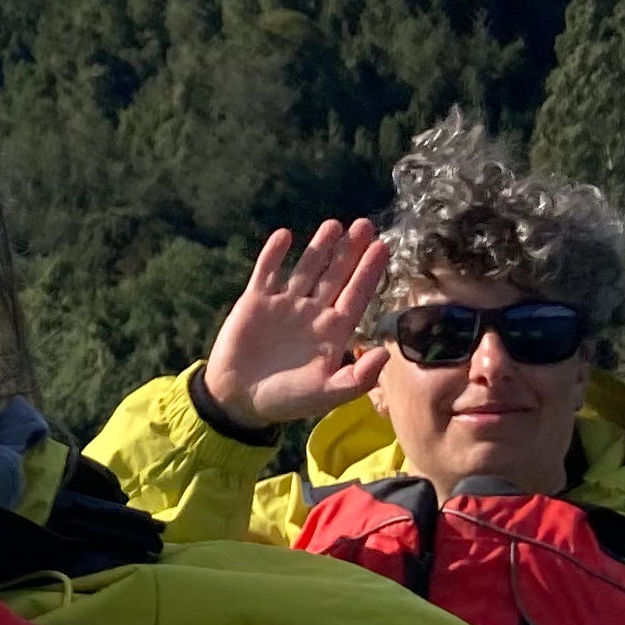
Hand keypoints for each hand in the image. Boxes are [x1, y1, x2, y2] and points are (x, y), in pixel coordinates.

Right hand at [202, 220, 392, 431]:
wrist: (238, 399)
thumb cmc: (285, 400)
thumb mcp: (326, 394)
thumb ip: (357, 378)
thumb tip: (385, 354)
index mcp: (332, 333)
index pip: (356, 295)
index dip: (369, 271)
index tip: (383, 247)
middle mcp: (312, 313)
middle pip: (335, 275)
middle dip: (350, 250)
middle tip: (365, 224)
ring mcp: (284, 305)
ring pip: (306, 268)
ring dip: (319, 247)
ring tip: (333, 225)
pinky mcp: (256, 302)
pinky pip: (267, 272)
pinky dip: (274, 254)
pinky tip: (284, 235)